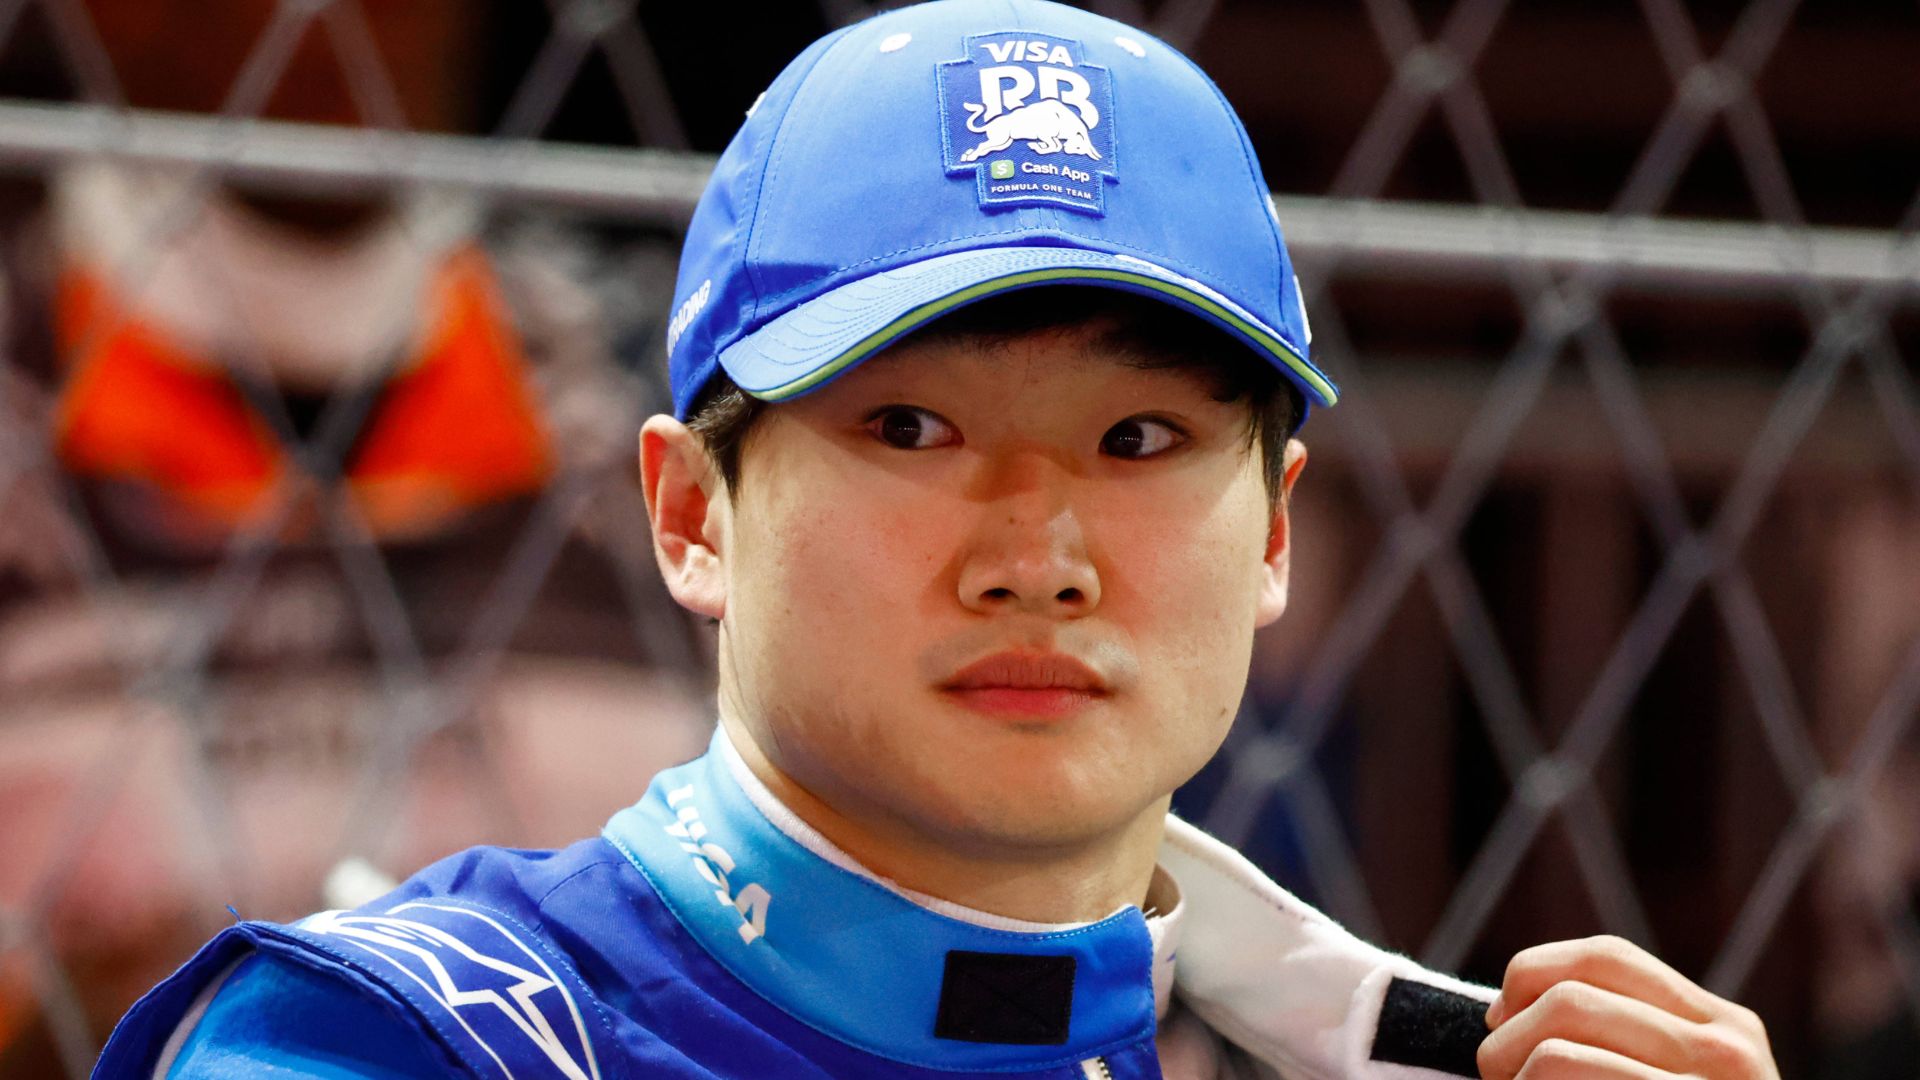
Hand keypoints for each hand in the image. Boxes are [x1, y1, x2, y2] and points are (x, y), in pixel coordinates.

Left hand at [1476, 935, 1779, 1078]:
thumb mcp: (1667, 1076)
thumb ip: (1617, 1037)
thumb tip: (1501, 1010)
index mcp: (1723, 1026)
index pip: (1605, 956)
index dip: (1529, 974)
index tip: (1498, 1018)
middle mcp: (1729, 1050)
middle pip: (1570, 1000)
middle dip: (1507, 1038)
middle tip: (1495, 1075)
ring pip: (1556, 1052)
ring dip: (1512, 1075)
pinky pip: (1563, 1075)